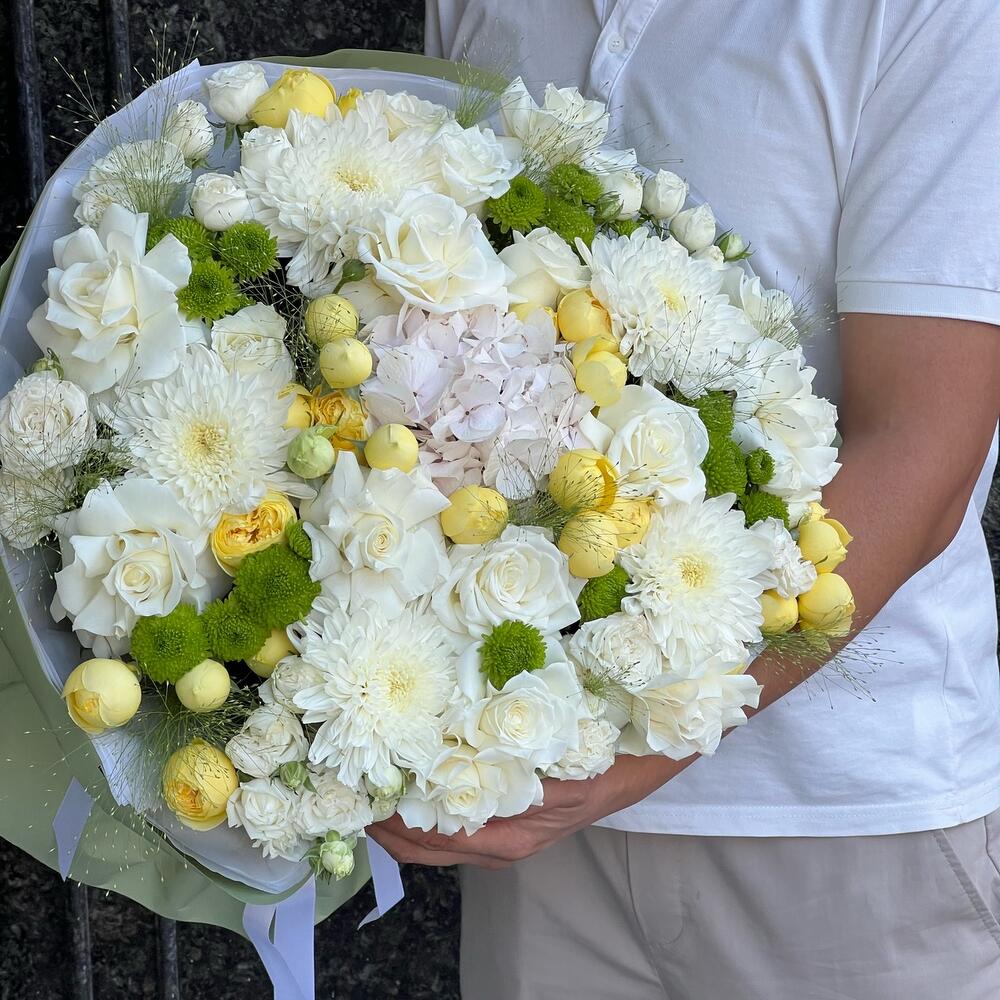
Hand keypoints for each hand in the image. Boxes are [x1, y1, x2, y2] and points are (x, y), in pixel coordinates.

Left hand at [367, 753, 687, 868]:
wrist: (626, 778)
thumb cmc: (594, 773)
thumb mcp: (562, 778)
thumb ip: (522, 785)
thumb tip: (474, 774)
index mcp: (508, 838)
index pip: (436, 838)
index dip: (398, 823)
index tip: (367, 799)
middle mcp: (497, 847)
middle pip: (427, 850)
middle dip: (387, 829)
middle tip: (355, 799)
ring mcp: (499, 841)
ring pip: (436, 843)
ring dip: (403, 823)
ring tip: (373, 795)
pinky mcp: (502, 827)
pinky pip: (452, 830)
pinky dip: (426, 817)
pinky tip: (413, 792)